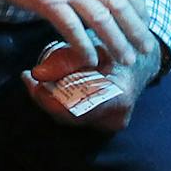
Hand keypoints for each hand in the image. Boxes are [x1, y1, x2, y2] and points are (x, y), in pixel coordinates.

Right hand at [0, 0, 150, 69]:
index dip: (138, 6)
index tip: (144, 22)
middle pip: (118, 4)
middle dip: (136, 29)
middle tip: (146, 48)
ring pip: (102, 19)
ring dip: (118, 42)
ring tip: (126, 58)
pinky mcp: (46, 0)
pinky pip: (72, 28)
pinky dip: (84, 46)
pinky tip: (91, 58)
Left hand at [23, 34, 160, 131]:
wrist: (141, 59)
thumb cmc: (117, 46)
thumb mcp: (93, 45)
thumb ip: (66, 60)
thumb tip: (37, 74)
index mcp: (118, 98)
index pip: (73, 110)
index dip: (46, 98)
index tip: (29, 79)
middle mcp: (115, 119)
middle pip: (67, 116)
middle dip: (44, 96)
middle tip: (29, 77)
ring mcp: (111, 124)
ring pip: (69, 117)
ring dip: (50, 98)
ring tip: (37, 78)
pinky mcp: (104, 123)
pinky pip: (75, 115)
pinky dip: (60, 100)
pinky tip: (50, 84)